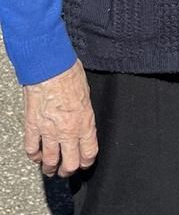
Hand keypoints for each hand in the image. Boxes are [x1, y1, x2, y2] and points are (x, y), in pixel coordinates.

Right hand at [23, 59, 97, 177]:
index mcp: (85, 122)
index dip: (87, 162)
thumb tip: (82, 119)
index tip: (84, 163)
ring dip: (50, 168)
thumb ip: (84, 112)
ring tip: (49, 169)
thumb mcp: (86, 94)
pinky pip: (31, 149)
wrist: (49, 66)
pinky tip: (35, 155)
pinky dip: (33, 155)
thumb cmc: (69, 73)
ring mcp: (48, 131)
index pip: (89, 153)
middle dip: (68, 170)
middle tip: (66, 170)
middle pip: (70, 163)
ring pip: (50, 161)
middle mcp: (68, 131)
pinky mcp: (32, 126)